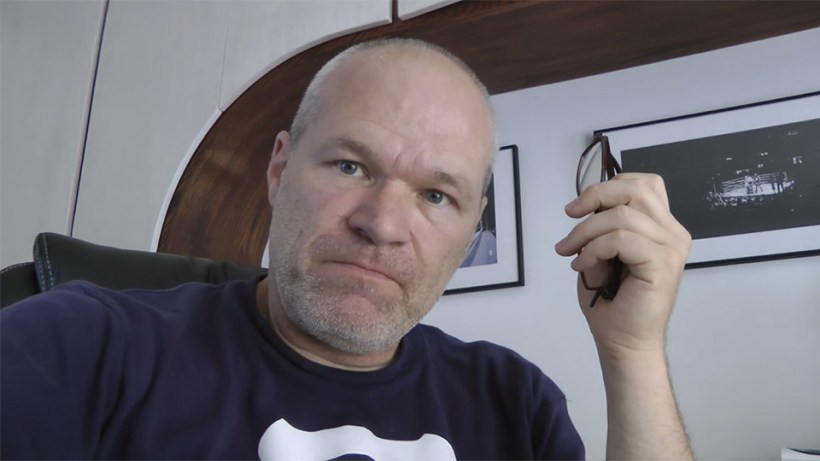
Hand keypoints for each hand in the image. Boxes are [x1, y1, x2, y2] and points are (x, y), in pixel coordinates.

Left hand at [555, 173, 693, 458]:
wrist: (623, 342)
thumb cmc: (612, 302)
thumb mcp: (602, 253)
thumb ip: (603, 226)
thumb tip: (586, 205)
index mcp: (662, 227)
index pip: (645, 184)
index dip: (609, 186)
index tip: (578, 207)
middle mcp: (673, 234)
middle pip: (635, 190)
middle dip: (594, 197)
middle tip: (569, 216)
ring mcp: (672, 248)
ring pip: (622, 215)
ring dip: (586, 231)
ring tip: (570, 251)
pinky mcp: (662, 263)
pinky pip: (621, 239)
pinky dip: (594, 248)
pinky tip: (581, 264)